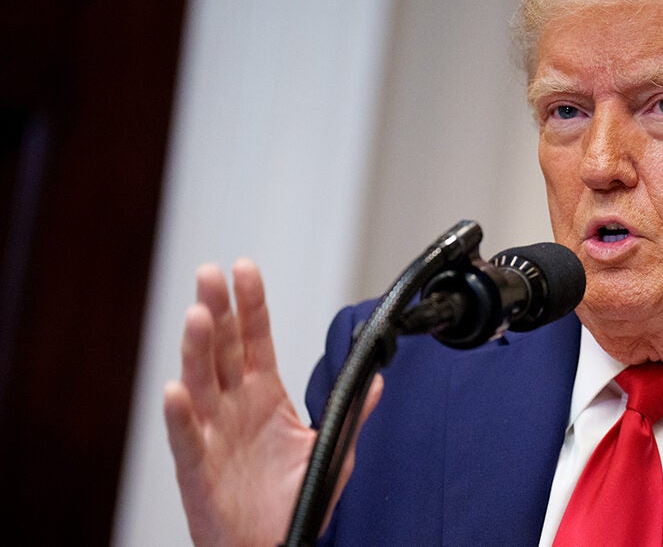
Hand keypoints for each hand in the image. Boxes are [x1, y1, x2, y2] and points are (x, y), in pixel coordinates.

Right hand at [163, 259, 382, 545]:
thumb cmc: (292, 502)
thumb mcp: (332, 449)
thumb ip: (352, 411)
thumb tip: (378, 379)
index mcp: (264, 396)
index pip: (256, 340)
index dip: (251, 305)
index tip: (246, 269)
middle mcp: (235, 408)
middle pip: (223, 350)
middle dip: (217, 311)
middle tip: (210, 275)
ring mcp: (214, 434)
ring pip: (200, 383)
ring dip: (197, 349)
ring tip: (198, 316)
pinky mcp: (197, 468)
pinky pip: (187, 438)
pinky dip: (180, 414)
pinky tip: (176, 390)